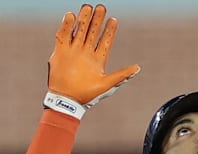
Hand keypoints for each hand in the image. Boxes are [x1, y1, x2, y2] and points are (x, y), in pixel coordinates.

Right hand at [45, 3, 139, 117]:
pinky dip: (66, 25)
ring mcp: (73, 51)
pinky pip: (63, 35)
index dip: (109, 31)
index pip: (105, 41)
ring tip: (88, 7)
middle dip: (97, 20)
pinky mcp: (60, 52)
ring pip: (79, 31)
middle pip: (92, 32)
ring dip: (83, 19)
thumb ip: (122, 75)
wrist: (68, 101)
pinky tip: (71, 16)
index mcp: (97, 60)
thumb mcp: (108, 85)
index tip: (114, 20)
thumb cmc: (89, 95)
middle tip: (101, 7)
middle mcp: (85, 53)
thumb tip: (138, 68)